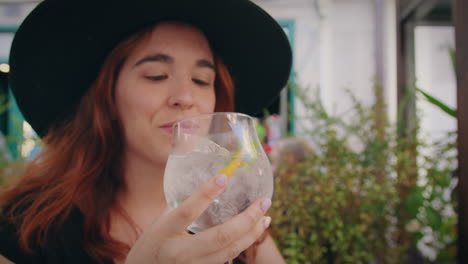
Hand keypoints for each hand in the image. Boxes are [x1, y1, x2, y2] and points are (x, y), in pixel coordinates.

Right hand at [124, 174, 271, 263]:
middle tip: (264, 202)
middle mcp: (179, 252)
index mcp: (164, 232)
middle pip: (220, 237)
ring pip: (229, 251)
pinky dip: (242, 245)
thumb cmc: (153, 244)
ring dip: (251, 234)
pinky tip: (252, 234)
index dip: (205, 194)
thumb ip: (182, 208)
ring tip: (265, 218)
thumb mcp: (161, 223)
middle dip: (247, 219)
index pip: (187, 211)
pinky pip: (226, 260)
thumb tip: (210, 184)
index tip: (224, 176)